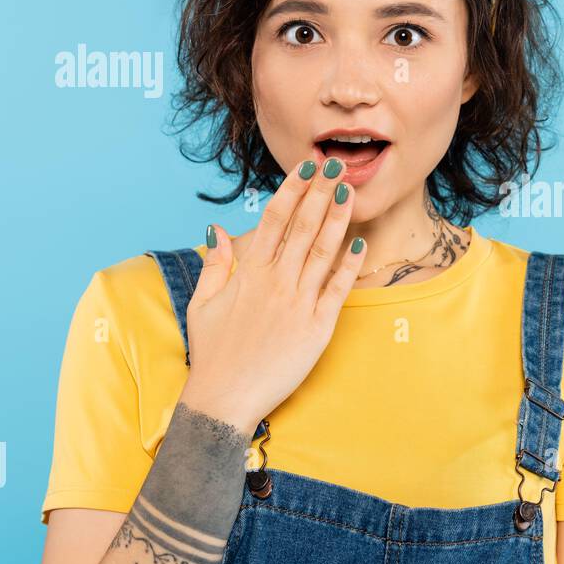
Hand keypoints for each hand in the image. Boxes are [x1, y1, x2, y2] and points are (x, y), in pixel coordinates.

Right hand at [179, 157, 365, 433]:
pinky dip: (349, 265)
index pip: (274, 220)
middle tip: (338, 164)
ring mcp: (298, 305)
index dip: (292, 190)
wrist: (224, 399)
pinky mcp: (317, 329)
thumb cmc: (212, 353)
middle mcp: (275, 283)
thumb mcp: (202, 304)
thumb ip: (215, 264)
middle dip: (321, 193)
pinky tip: (360, 243)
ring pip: (322, 252)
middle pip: (302, 227)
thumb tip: (219, 228)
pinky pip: (337, 290)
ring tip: (351, 191)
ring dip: (338, 219)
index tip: (306, 167)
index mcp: (248, 274)